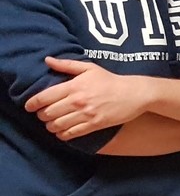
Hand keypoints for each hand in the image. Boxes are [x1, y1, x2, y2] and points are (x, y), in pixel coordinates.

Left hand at [25, 57, 151, 140]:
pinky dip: (63, 135)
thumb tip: (47, 60)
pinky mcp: (95, 124)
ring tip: (51, 125)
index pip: (44, 97)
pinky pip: (72, 133)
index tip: (28, 107)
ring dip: (51, 126)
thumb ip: (66, 65)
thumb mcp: (89, 68)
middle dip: (42, 116)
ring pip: (58, 125)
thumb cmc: (110, 80)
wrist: (134, 93)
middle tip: (43, 116)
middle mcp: (77, 101)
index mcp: (74, 86)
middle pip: (48, 113)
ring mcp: (86, 114)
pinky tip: (62, 133)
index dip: (32, 104)